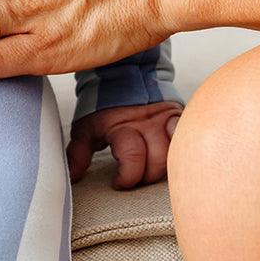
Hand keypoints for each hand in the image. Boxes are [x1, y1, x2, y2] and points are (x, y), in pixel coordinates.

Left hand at [67, 101, 182, 188]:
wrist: (123, 76)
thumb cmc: (103, 109)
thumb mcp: (86, 129)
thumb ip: (78, 154)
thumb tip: (70, 178)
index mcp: (123, 127)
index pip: (132, 157)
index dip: (127, 177)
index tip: (117, 183)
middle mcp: (147, 124)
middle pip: (157, 161)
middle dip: (146, 177)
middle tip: (135, 178)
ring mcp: (165, 120)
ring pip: (175, 152)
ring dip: (166, 168)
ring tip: (153, 171)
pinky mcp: (178, 118)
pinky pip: (189, 136)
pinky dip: (185, 150)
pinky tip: (180, 160)